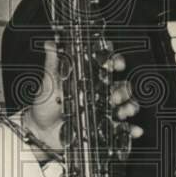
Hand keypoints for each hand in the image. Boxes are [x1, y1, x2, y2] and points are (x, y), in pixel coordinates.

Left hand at [24, 41, 143, 155]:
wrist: (40, 132)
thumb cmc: (44, 105)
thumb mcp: (48, 83)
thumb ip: (53, 64)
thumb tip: (50, 44)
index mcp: (87, 78)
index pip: (106, 66)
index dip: (114, 62)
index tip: (116, 64)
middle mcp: (97, 93)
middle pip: (120, 86)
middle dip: (123, 89)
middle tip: (115, 95)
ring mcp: (102, 110)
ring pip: (124, 104)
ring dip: (129, 106)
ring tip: (123, 110)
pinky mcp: (103, 127)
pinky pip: (122, 128)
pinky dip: (131, 129)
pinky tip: (134, 130)